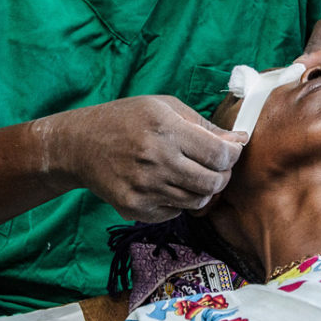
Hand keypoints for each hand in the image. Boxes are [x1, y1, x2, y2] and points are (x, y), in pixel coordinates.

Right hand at [35, 95, 246, 221]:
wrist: (79, 145)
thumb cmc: (127, 119)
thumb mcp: (165, 107)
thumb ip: (204, 125)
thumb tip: (240, 140)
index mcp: (165, 130)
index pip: (219, 155)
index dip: (233, 155)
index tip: (231, 150)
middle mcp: (155, 160)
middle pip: (213, 182)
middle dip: (223, 175)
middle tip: (217, 166)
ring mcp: (144, 188)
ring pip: (197, 201)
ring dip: (203, 189)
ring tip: (193, 173)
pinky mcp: (134, 208)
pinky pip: (175, 212)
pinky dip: (180, 201)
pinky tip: (168, 184)